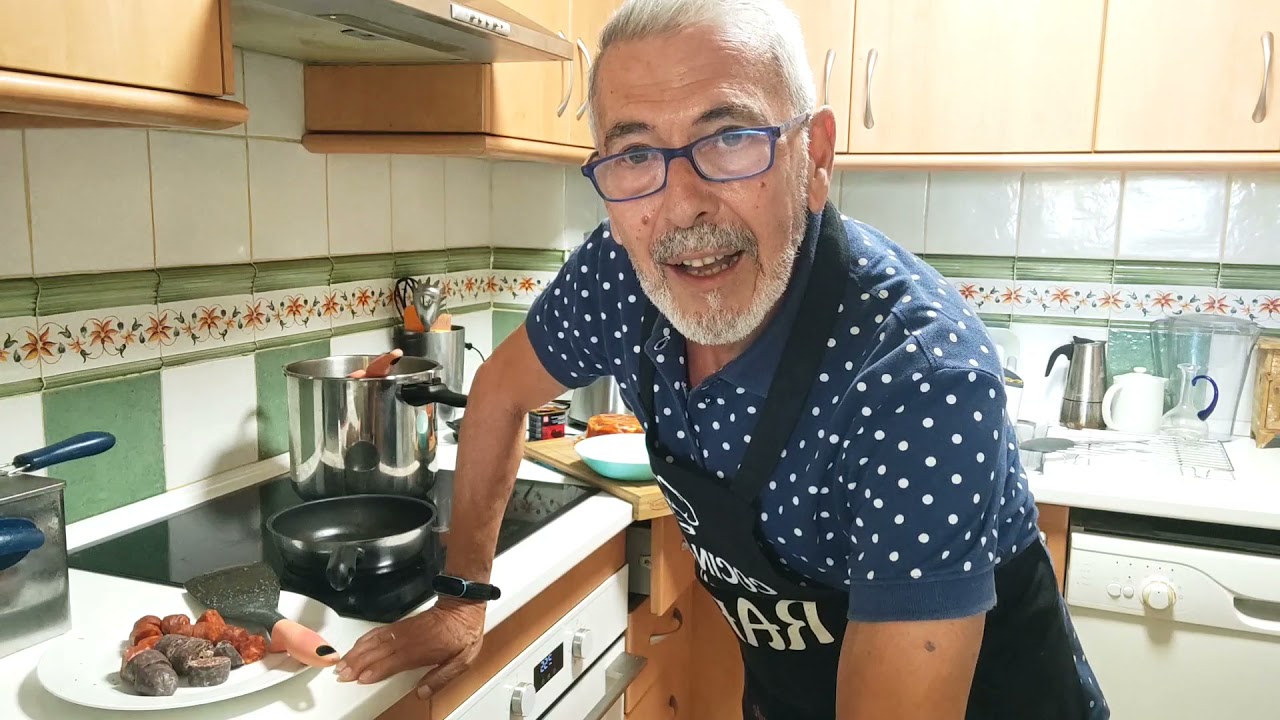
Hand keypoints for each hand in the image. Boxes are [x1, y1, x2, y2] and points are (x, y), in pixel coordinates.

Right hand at [335, 599, 484, 698]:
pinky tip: (357, 646)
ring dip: (357, 652)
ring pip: (375, 641)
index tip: (361, 678)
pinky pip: (379, 632)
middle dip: (358, 663)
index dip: (376, 670)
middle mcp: (410, 639)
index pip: (394, 661)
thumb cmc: (463, 634)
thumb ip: (441, 678)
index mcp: (423, 649)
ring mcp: (404, 630)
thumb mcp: (462, 661)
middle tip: (342, 674)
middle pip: (378, 651)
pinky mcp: (402, 625)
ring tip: (342, 662)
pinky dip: (365, 639)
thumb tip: (422, 692)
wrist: (462, 606)